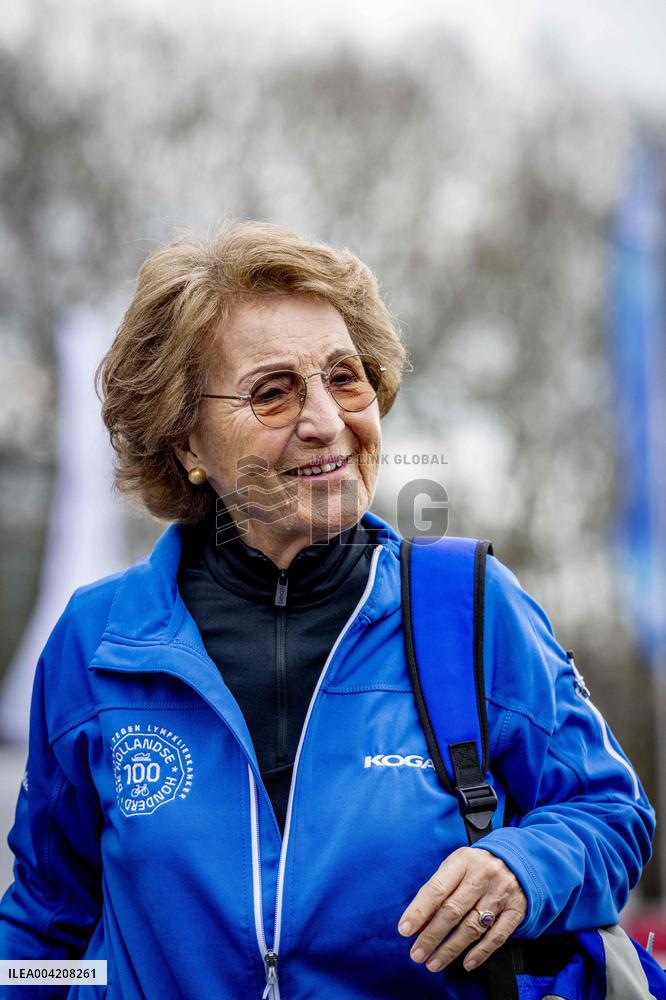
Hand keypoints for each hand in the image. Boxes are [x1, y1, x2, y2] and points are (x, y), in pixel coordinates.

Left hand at [397, 846, 526, 973]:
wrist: (516, 860)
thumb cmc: (476, 867)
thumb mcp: (455, 867)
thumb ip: (438, 891)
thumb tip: (418, 922)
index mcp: (462, 861)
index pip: (437, 888)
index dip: (419, 911)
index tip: (405, 930)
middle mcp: (482, 876)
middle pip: (453, 911)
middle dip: (432, 936)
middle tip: (417, 954)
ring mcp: (501, 893)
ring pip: (472, 927)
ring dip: (450, 949)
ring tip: (433, 963)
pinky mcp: (516, 910)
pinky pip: (497, 936)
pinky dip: (480, 952)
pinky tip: (466, 963)